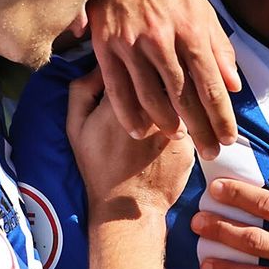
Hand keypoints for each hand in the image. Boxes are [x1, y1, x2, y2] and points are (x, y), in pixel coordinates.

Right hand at [64, 70, 194, 219]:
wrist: (126, 208)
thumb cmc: (98, 166)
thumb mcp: (76, 126)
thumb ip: (81, 90)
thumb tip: (97, 65)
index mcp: (122, 98)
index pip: (134, 61)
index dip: (134, 60)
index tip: (134, 62)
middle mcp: (151, 108)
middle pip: (162, 74)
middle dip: (159, 73)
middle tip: (155, 79)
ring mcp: (174, 124)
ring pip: (180, 96)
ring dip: (175, 95)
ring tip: (167, 104)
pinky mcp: (190, 141)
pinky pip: (191, 120)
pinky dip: (186, 119)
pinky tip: (180, 125)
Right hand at [86, 0, 240, 154]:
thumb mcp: (201, 7)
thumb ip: (219, 46)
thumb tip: (233, 84)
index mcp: (191, 29)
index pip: (211, 83)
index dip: (221, 116)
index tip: (228, 139)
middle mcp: (162, 38)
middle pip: (184, 97)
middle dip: (200, 129)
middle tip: (210, 152)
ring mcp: (131, 43)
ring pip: (151, 97)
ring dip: (168, 125)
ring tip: (180, 140)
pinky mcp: (106, 45)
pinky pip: (118, 89)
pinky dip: (130, 115)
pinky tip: (142, 131)